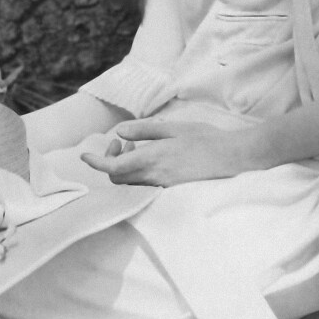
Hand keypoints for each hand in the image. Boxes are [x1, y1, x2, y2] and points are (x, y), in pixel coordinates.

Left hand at [80, 119, 253, 186]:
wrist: (234, 158)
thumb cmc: (205, 138)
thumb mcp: (173, 128)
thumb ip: (144, 131)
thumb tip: (118, 133)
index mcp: (153, 159)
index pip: (114, 169)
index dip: (96, 163)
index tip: (84, 156)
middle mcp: (155, 177)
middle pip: (118, 179)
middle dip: (110, 162)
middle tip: (119, 144)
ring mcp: (164, 186)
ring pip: (131, 183)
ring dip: (124, 166)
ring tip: (134, 147)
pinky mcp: (172, 190)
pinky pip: (145, 185)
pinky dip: (138, 172)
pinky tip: (148, 157)